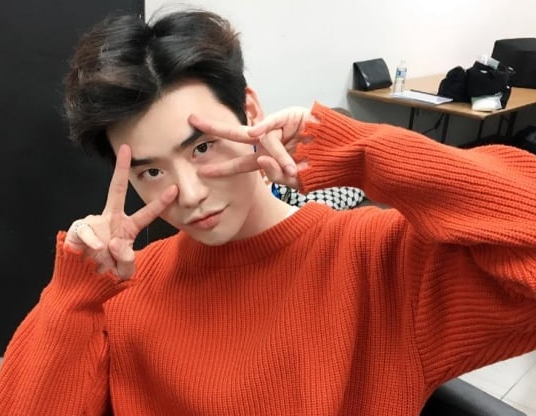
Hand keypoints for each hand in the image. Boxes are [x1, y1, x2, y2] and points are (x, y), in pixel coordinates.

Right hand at [64, 145, 177, 279]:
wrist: (81, 283)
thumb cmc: (105, 274)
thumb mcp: (124, 271)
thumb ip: (127, 261)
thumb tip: (116, 244)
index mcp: (127, 228)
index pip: (146, 213)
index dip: (160, 202)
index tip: (174, 189)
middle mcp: (111, 220)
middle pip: (117, 189)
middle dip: (121, 168)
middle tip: (126, 149)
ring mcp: (94, 223)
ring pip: (101, 224)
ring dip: (105, 246)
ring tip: (104, 259)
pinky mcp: (78, 229)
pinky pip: (87, 231)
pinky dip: (92, 242)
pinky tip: (96, 250)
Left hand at [189, 107, 316, 188]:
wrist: (344, 155)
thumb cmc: (321, 168)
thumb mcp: (297, 180)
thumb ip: (277, 175)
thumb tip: (260, 161)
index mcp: (268, 157)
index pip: (241, 163)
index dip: (222, 167)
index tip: (201, 171)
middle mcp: (270, 141)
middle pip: (237, 135)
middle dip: (215, 128)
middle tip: (192, 120)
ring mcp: (280, 127)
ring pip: (261, 135)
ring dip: (273, 152)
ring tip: (290, 165)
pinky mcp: (293, 116)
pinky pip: (274, 120)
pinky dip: (264, 124)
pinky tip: (255, 130)